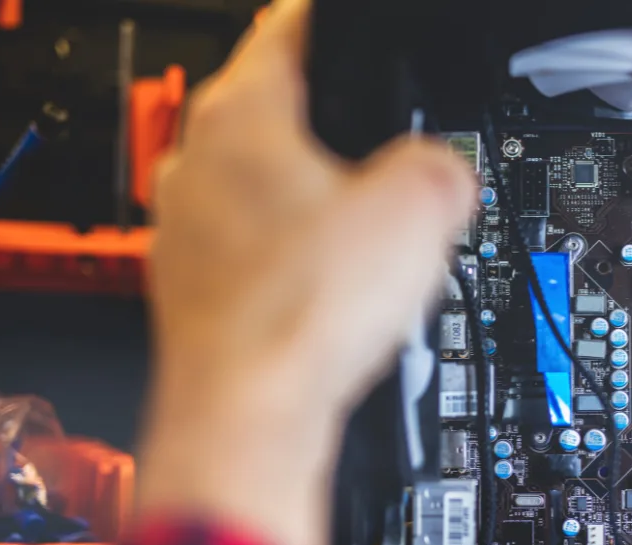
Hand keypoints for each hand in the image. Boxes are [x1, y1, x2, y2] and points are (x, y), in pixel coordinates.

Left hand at [137, 0, 474, 544]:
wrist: (246, 418)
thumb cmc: (299, 316)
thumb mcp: (420, 210)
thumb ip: (443, 165)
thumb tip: (443, 174)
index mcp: (241, 118)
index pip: (290, 28)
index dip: (339, 22)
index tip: (359, 28)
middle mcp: (197, 166)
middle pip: (284, 117)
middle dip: (344, 135)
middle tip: (395, 165)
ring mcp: (187, 231)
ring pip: (272, 192)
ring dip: (323, 207)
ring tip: (375, 250)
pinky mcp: (196, 291)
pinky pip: (262, 255)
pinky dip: (301, 266)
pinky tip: (340, 302)